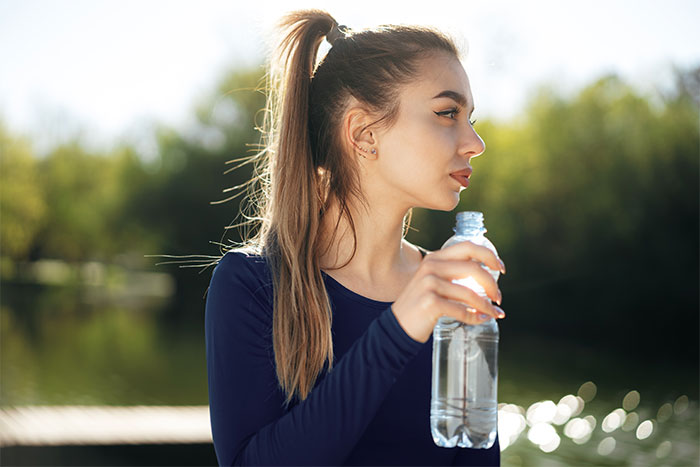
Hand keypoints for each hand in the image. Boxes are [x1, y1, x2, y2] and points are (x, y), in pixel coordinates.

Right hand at [391, 241, 505, 342]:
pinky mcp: (430, 303)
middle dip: (492, 284)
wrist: (397, 327)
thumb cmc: (419, 306)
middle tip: (498, 297)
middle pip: (473, 268)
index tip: (501, 268)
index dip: (489, 255)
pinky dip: (475, 317)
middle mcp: (431, 267)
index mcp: (434, 258)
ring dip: (487, 305)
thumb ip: (451, 274)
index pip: (467, 247)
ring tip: (494, 313)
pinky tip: (482, 320)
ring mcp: (429, 284)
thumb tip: (486, 278)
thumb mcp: (431, 282)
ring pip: (470, 293)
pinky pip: (462, 310)